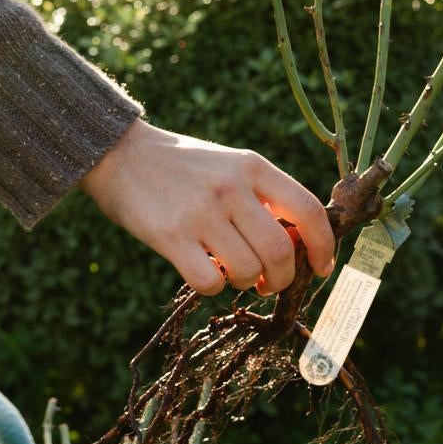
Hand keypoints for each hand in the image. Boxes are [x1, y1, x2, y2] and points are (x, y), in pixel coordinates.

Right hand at [78, 120, 334, 296]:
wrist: (119, 154)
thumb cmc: (182, 168)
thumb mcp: (229, 166)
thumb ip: (264, 197)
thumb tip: (300, 244)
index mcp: (253, 167)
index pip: (308, 211)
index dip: (323, 247)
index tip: (321, 267)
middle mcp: (231, 187)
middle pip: (281, 251)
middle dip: (281, 279)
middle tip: (267, 283)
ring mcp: (201, 212)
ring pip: (247, 271)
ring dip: (244, 283)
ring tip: (229, 272)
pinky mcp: (170, 236)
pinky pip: (209, 283)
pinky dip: (212, 288)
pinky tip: (203, 273)